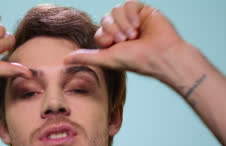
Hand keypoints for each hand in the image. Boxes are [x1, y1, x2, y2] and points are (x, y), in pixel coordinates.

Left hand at [64, 1, 185, 79]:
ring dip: (122, 23)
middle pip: (106, 18)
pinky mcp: (143, 11)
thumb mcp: (107, 59)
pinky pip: (128, 4)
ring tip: (134, 35)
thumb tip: (64, 60)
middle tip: (125, 40)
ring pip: (116, 10)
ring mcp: (133, 19)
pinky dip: (130, 14)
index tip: (114, 44)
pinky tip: (138, 25)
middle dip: (113, 29)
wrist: (161, 55)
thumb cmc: (136, 61)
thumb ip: (86, 58)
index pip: (99, 29)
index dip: (104, 35)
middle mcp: (122, 29)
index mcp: (113, 41)